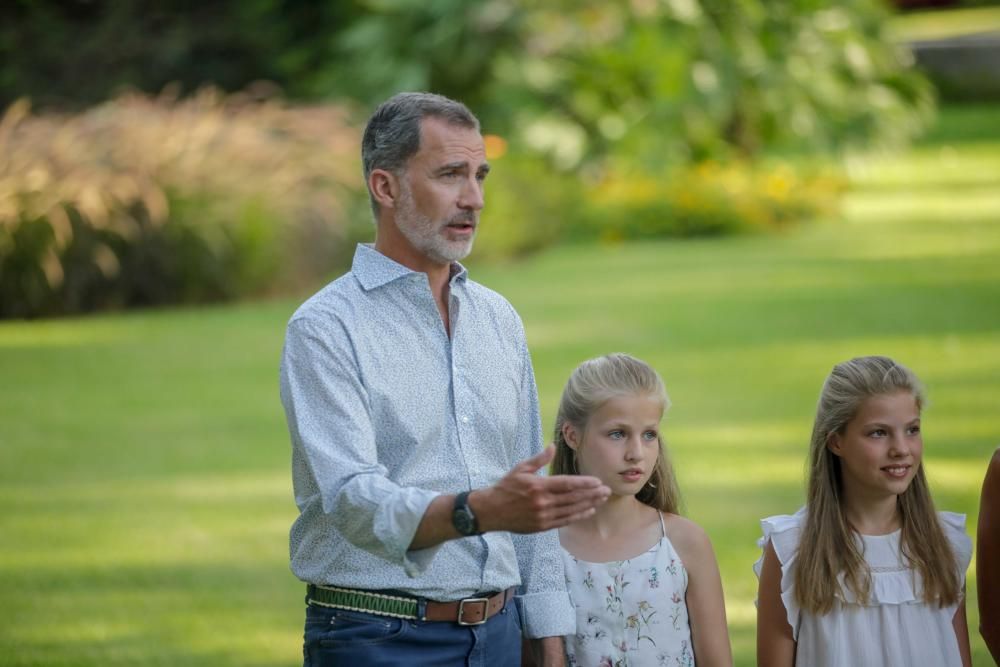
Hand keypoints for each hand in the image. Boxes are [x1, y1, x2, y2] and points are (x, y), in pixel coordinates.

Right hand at [473, 446, 609, 533]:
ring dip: (589, 504)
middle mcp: (543, 502)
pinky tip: (589, 511)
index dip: (584, 483)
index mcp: (538, 486)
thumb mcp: (520, 469)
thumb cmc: (506, 487)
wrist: (491, 511)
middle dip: (592, 494)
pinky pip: (565, 521)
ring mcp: (543, 516)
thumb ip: (539, 459)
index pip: (566, 484)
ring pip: (572, 510)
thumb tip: (552, 447)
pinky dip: (578, 516)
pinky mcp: (542, 526)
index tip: (597, 481)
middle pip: (573, 498)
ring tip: (602, 499)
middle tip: (606, 490)